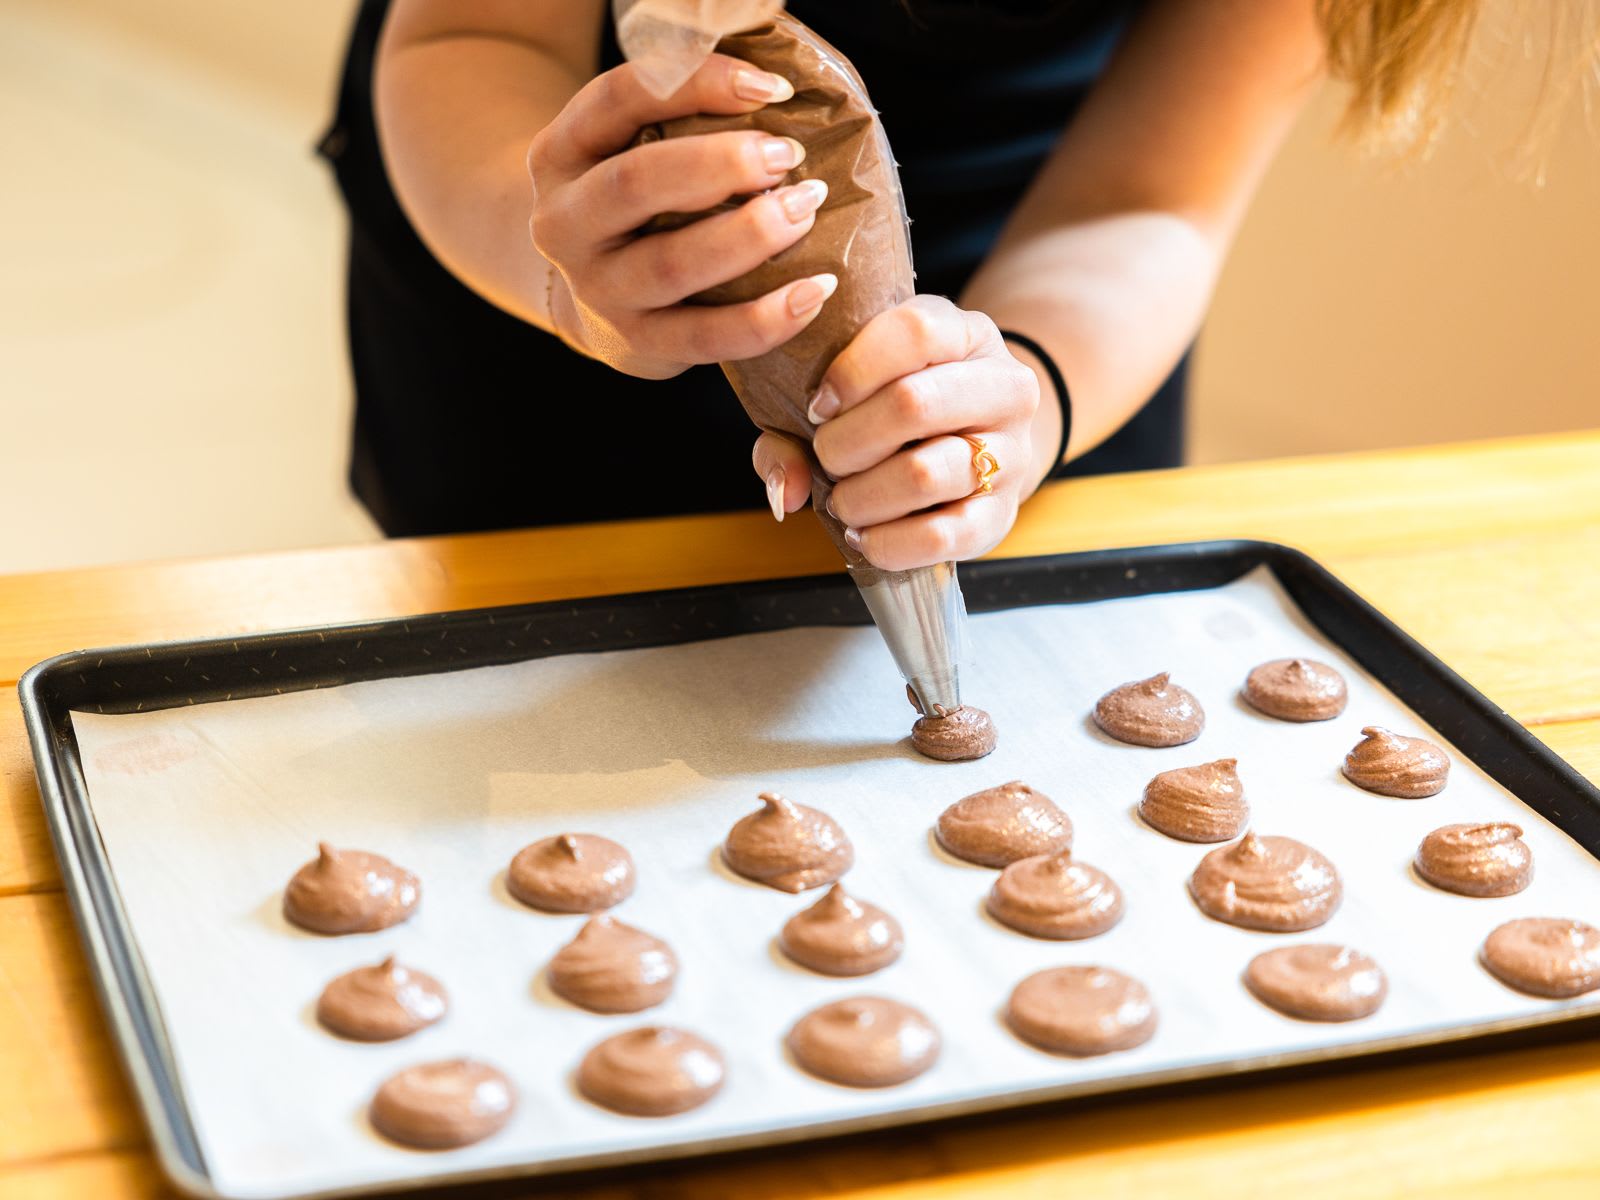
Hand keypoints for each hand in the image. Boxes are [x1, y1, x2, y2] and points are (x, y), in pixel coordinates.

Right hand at [526, 55, 836, 379]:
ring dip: (749, 235)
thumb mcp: (630, 149)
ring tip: (807, 209)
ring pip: (671, 264)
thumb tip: (774, 89)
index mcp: (561, 153)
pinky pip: (705, 337)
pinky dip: (765, 318)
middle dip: (721, 164)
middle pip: (634, 182)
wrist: (594, 301)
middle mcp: (563, 222)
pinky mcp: (636, 342)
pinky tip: (814, 292)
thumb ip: (680, 116)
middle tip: (787, 157)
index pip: (619, 99)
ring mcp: (596, 289)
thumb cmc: (638, 205)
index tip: (772, 88)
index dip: (697, 84)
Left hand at [752, 296, 1042, 570]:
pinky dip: (887, 543)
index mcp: (966, 334)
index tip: (818, 406)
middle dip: (846, 441)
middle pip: (913, 404)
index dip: (850, 372)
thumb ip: (795, 423)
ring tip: (843, 499)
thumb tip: (786, 488)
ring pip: (923, 474)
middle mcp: (1004, 388)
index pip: (913, 333)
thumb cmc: (902, 402)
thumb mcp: (861, 382)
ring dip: (861, 496)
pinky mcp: (1001, 516)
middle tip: (828, 457)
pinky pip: (940, 537)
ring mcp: (1011, 454)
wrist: (980, 440)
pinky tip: (864, 534)